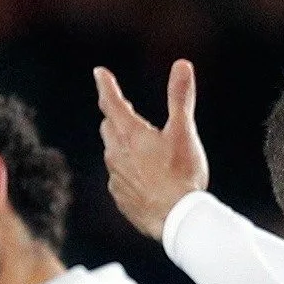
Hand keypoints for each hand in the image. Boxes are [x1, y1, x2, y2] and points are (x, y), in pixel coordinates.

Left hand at [97, 61, 213, 241]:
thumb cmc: (181, 173)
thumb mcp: (183, 132)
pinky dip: (128, 173)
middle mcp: (116, 153)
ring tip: (137, 146)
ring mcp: (116, 177)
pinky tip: (143, 178)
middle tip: (125, 110)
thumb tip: (181, 65)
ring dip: (121, 146)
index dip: (106, 85)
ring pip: (112, 154)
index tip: (99, 73)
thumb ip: (180, 98)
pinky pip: (119, 179)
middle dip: (115, 117)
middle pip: (109, 127)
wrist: (176, 218)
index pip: (112, 102)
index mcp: (130, 133)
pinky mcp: (121, 198)